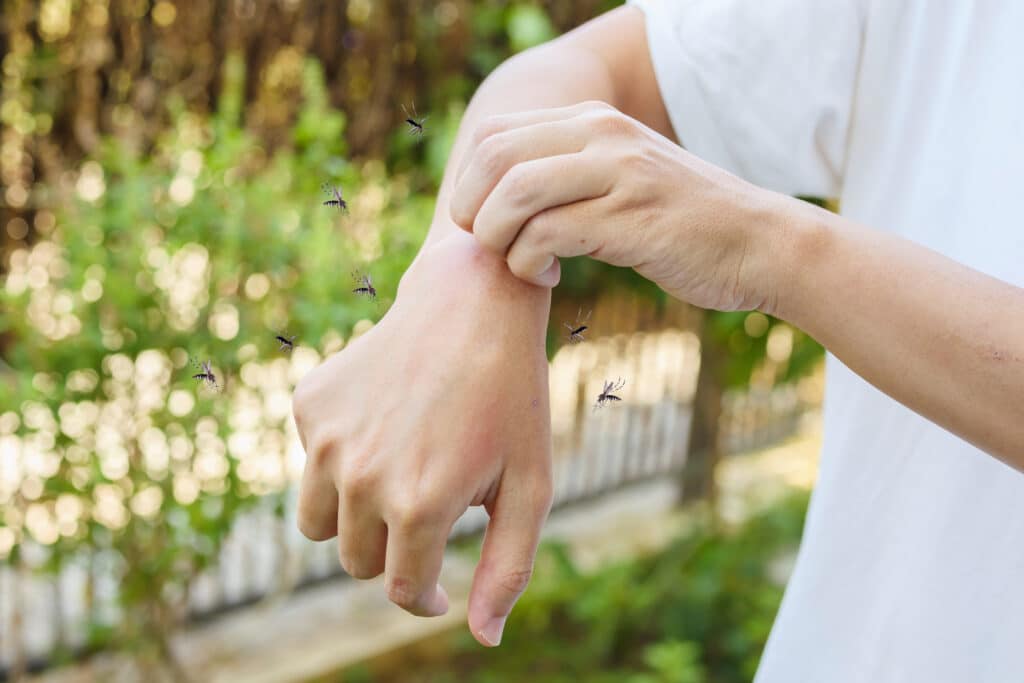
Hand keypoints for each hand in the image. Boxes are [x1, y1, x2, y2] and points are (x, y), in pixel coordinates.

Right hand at [292, 232, 553, 646]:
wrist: (471, 305)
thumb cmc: (510, 398)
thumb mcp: (529, 485)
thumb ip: (507, 568)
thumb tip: (484, 638)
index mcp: (418, 504)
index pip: (401, 587)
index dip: (424, 596)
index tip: (438, 589)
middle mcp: (361, 476)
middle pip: (358, 560)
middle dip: (394, 553)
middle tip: (428, 515)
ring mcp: (326, 439)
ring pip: (316, 524)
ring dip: (352, 520)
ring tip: (395, 483)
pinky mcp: (309, 405)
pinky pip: (312, 463)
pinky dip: (340, 461)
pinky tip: (383, 424)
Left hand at [449, 101, 784, 311]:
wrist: (758, 244)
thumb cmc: (680, 224)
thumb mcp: (620, 179)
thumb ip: (568, 175)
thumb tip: (496, 200)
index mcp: (592, 121)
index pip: (494, 134)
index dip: (468, 182)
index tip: (483, 222)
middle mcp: (601, 134)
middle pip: (492, 157)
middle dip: (472, 210)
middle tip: (489, 246)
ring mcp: (617, 172)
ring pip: (514, 193)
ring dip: (498, 239)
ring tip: (522, 264)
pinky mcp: (629, 217)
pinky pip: (546, 234)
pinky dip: (529, 264)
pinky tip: (552, 277)